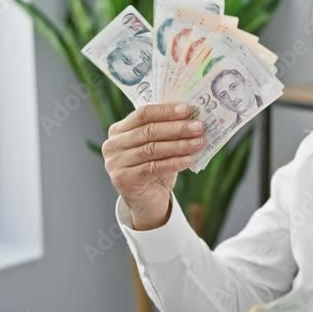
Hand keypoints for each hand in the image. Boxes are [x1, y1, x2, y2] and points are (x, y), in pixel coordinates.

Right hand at [102, 103, 204, 229]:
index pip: (143, 113)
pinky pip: (153, 167)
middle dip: (177, 128)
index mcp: (119, 130)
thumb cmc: (155, 169)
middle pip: (149, 131)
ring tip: (199, 142)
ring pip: (152, 149)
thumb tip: (193, 117)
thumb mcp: (159, 146)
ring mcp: (115, 162)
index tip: (189, 109)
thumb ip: (168, 131)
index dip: (166, 111)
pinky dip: (174, 163)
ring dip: (179, 145)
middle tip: (199, 127)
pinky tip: (190, 159)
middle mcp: (113, 144)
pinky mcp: (123, 179)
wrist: (147, 202)